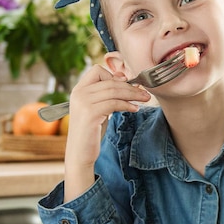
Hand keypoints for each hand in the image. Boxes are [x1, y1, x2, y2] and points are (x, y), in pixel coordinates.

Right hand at [63, 64, 151, 201]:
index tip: (128, 82)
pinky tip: (135, 109)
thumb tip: (124, 78)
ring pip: (114, 91)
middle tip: (145, 93)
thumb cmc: (92, 131)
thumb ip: (106, 94)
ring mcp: (83, 103)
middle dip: (131, 87)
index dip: (114, 75)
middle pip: (110, 81)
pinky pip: (114, 103)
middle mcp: (79, 93)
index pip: (97, 70)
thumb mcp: (98, 108)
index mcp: (78, 90)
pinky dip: (127, 104)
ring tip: (144, 99)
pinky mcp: (90, 113)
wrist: (80, 153)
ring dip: (133, 94)